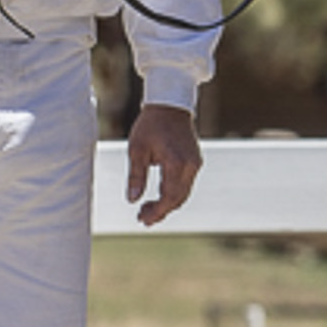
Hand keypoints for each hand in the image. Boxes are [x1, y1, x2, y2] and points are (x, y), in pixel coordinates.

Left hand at [125, 104, 202, 226]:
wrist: (170, 106)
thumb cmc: (150, 125)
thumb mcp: (137, 150)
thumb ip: (136, 176)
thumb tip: (132, 200)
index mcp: (176, 163)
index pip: (169, 196)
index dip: (157, 212)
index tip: (142, 220)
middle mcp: (190, 166)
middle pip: (178, 198)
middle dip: (161, 211)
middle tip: (142, 218)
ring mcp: (195, 164)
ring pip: (183, 193)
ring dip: (167, 204)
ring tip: (147, 209)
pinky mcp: (195, 161)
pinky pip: (186, 184)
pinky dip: (173, 194)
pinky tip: (159, 196)